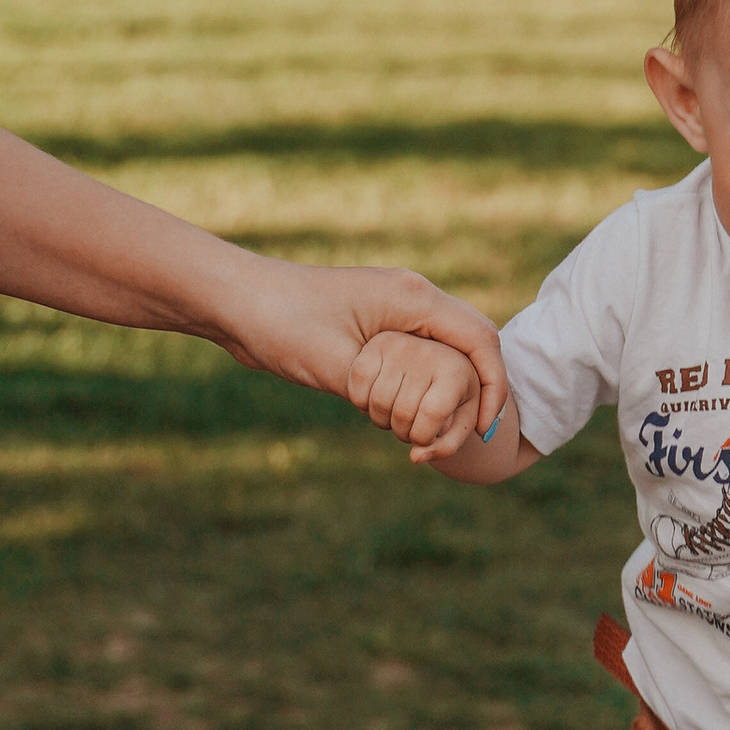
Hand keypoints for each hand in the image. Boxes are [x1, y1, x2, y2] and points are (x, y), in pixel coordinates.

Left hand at [231, 263, 507, 456]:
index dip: (495, 384)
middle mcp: (410, 297)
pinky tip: (407, 412)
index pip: (480, 338)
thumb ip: (384, 389)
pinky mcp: (374, 322)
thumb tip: (423, 422)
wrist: (234, 298)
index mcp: (411, 297)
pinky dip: (421, 383)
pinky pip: (417, 352)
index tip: (485, 427)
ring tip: (432, 428)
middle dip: (475, 390)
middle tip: (467, 433)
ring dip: (447, 389)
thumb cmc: (280, 322)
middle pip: (470, 343)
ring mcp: (393, 307)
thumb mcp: (336, 366)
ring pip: (444, 350)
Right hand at [348, 329, 489, 460]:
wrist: (439, 361)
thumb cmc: (454, 399)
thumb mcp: (459, 424)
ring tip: (395, 417)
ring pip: (378, 403)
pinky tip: (376, 403)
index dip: (423, 437)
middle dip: (403, 433)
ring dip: (382, 422)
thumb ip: (445, 447)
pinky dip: (361, 404)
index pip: (432, 414)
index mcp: (455, 371)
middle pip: (403, 413)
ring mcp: (400, 346)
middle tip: (410, 429)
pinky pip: (357, 386)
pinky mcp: (376, 346)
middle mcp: (427, 353)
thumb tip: (415, 457)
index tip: (425, 438)